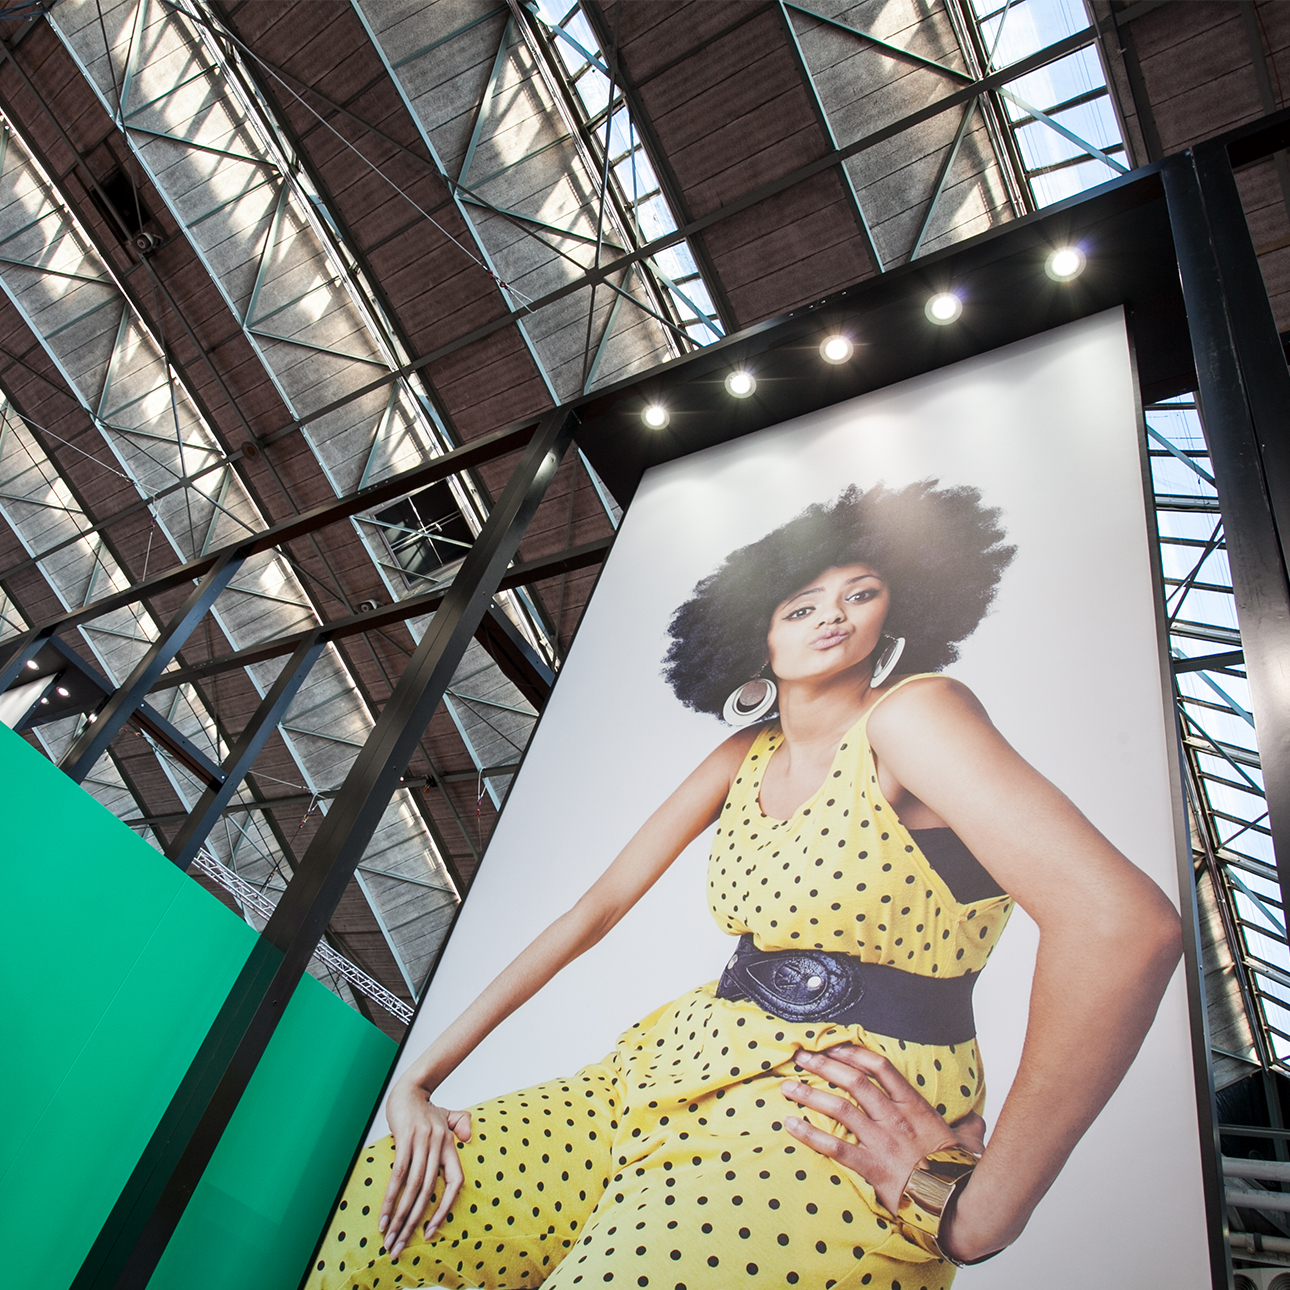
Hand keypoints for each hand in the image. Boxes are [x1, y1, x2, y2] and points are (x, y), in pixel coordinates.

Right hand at [379, 1077, 472, 1257]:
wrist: (411, 1087)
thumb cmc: (427, 1109)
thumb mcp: (448, 1116)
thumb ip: (461, 1126)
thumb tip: (468, 1139)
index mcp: (450, 1146)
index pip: (455, 1183)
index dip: (445, 1208)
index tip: (430, 1231)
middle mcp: (439, 1146)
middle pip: (428, 1192)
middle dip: (415, 1223)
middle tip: (400, 1246)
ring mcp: (422, 1142)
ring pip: (413, 1187)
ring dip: (401, 1215)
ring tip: (390, 1237)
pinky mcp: (405, 1139)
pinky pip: (398, 1174)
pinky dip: (391, 1197)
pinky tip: (384, 1214)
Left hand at [781, 1045, 983, 1215]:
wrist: (958, 1204)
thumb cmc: (961, 1173)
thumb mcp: (969, 1142)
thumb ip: (969, 1128)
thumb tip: (976, 1121)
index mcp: (915, 1106)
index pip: (880, 1067)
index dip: (854, 1053)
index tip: (833, 1047)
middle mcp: (894, 1117)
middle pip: (853, 1081)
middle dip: (823, 1066)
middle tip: (801, 1058)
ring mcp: (882, 1141)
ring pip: (840, 1108)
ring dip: (811, 1095)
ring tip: (788, 1087)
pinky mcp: (872, 1166)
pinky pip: (835, 1147)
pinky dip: (810, 1135)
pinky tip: (791, 1126)